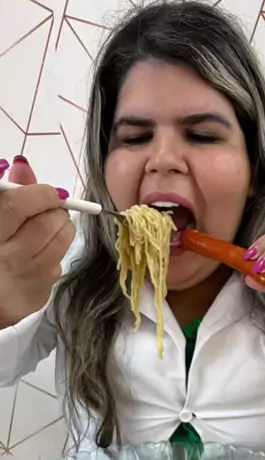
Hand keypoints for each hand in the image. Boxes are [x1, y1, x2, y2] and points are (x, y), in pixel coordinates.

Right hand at [0, 157, 75, 327]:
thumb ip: (7, 191)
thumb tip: (23, 166)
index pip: (18, 205)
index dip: (41, 194)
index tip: (49, 192)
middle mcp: (5, 257)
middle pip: (46, 224)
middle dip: (56, 210)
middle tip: (53, 208)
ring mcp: (24, 278)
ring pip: (60, 242)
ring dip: (63, 227)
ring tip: (51, 225)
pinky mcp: (39, 294)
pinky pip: (58, 263)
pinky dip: (55, 251)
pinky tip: (41, 252)